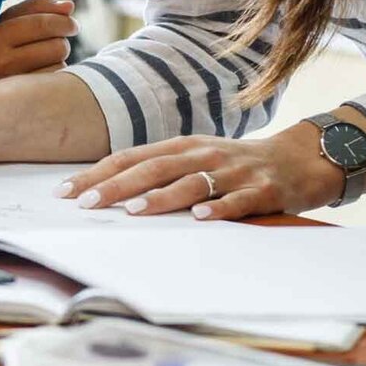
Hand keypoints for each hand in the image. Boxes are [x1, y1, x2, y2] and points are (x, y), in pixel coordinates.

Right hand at [0, 0, 76, 80]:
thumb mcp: (9, 23)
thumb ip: (37, 8)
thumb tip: (69, 5)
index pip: (42, 22)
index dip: (64, 21)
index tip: (71, 24)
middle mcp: (0, 60)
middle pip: (57, 44)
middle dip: (62, 40)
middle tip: (57, 41)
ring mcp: (12, 83)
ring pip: (60, 62)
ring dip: (58, 57)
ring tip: (43, 58)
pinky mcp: (26, 100)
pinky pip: (57, 80)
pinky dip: (55, 74)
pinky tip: (41, 74)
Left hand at [60, 124, 343, 219]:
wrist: (300, 159)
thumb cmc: (236, 165)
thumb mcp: (195, 160)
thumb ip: (159, 172)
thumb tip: (108, 192)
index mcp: (181, 147)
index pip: (130, 158)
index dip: (98, 174)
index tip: (65, 192)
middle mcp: (203, 154)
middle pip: (152, 169)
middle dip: (115, 187)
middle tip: (85, 204)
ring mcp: (232, 171)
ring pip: (191, 184)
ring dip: (160, 197)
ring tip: (132, 210)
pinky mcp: (262, 190)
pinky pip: (238, 200)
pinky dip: (219, 208)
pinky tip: (201, 218)